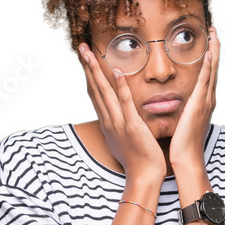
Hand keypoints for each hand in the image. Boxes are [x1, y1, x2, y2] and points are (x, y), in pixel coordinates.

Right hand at [78, 45, 166, 184]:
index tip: (85, 58)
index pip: (94, 94)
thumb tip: (116, 115)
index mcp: (107, 123)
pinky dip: (120, 88)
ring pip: (104, 93)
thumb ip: (118, 124)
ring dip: (97, 71)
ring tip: (90, 53)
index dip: (88, 75)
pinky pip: (125, 104)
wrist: (143, 176)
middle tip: (81, 47)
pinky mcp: (132, 126)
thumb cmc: (137, 159)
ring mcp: (118, 123)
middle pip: (94, 89)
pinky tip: (117, 72)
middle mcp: (109, 121)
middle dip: (87, 67)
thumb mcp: (122, 139)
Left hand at [168, 26, 219, 172]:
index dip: (210, 58)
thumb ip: (183, 110)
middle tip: (214, 30)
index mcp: (203, 102)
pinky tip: (209, 53)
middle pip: (214, 68)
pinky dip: (208, 66)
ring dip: (214, 51)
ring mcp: (205, 101)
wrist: (186, 158)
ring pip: (212, 71)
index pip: (208, 75)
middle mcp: (208, 99)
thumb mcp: (183, 122)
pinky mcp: (199, 104)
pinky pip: (204, 81)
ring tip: (214, 34)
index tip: (209, 42)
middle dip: (215, 49)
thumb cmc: (182, 144)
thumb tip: (178, 103)